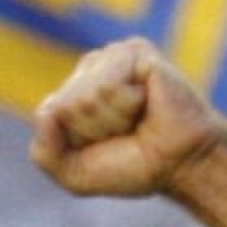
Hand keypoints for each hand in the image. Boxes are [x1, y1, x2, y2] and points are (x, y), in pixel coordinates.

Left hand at [29, 38, 225, 197]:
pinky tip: (147, 102)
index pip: (47, 114)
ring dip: (114, 118)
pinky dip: (128, 104)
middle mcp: (89, 70)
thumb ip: (43, 154)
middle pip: (65, 105)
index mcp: (72, 93)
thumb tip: (44, 113)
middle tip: (127, 132)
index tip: (107, 145)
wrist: (182, 165)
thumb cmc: (134, 167)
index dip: (76, 141)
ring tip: (139, 118)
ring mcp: (112, 57)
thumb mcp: (75, 175)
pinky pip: (109, 84)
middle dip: (95, 130)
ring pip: (86, 95)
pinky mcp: (135, 51)